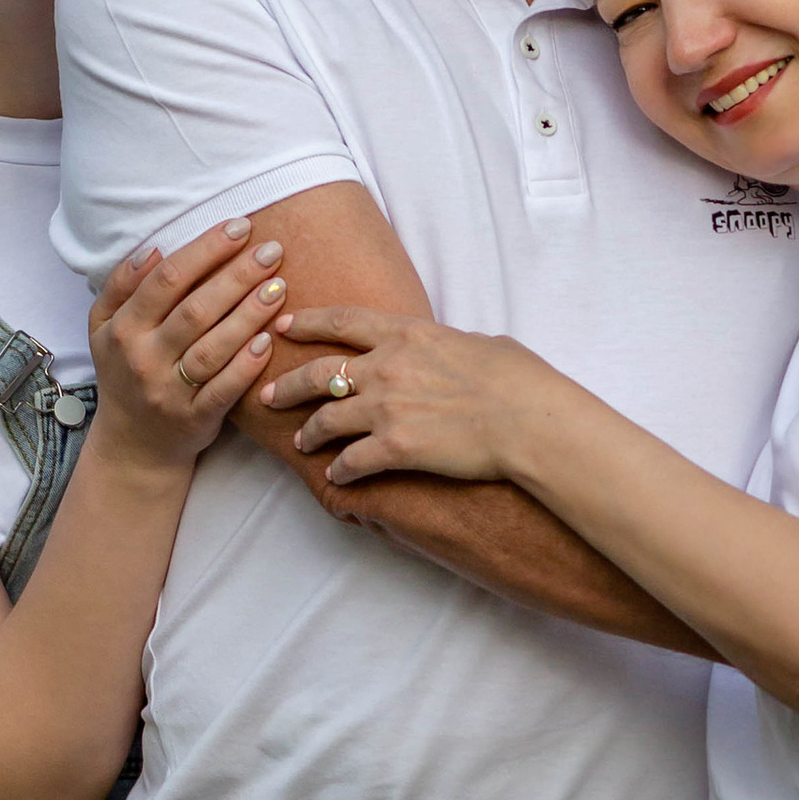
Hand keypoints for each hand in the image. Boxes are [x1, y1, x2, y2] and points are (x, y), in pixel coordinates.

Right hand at [88, 216, 285, 464]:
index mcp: (124, 328)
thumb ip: (120, 286)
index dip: (205, 250)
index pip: (167, 280)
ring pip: (212, 347)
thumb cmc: (125, 371)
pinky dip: (246, 365)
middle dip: (236, 275)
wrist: (133, 445)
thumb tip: (151, 249)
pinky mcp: (194, 420)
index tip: (239, 227)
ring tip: (279, 286)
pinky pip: (224, 390)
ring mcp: (169, 391)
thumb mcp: (103, 327)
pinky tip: (269, 340)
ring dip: (248, 315)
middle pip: (195, 309)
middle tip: (272, 250)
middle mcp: (143, 358)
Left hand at [263, 309, 546, 486]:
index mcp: (407, 333)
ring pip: (325, 419)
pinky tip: (335, 478)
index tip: (283, 324)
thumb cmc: (518, 380)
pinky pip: (350, 461)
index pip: (342, 321)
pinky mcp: (395, 448)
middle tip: (269, 394)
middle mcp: (386, 367)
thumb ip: (447, 345)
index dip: (306, 322)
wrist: (529, 420)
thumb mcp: (479, 343)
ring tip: (301, 442)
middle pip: (318, 372)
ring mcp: (386, 408)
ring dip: (308, 432)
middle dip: (287, 384)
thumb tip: (447, 350)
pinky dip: (339, 471)